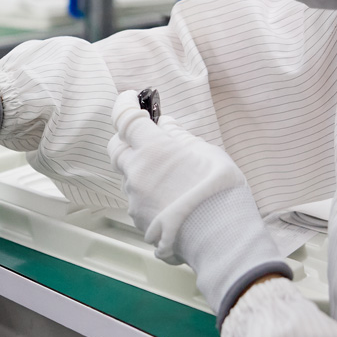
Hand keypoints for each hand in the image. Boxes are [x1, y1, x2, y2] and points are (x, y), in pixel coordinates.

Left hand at [108, 91, 290, 323]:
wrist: (220, 239)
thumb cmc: (220, 192)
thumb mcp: (209, 155)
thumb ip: (182, 138)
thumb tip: (166, 126)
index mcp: (153, 150)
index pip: (125, 118)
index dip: (124, 104)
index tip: (130, 98)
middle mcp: (136, 172)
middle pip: (116, 147)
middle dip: (126, 138)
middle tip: (145, 137)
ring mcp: (134, 198)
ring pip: (127, 174)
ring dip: (140, 168)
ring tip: (169, 175)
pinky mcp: (138, 219)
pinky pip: (137, 198)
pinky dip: (148, 192)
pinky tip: (170, 198)